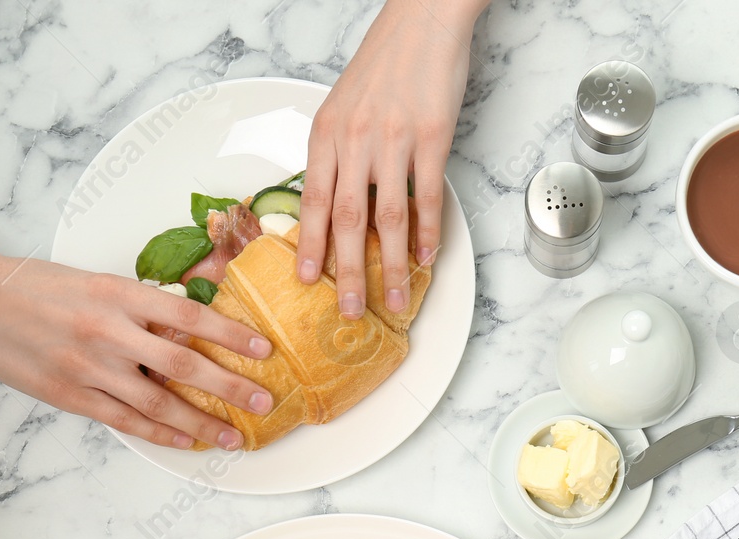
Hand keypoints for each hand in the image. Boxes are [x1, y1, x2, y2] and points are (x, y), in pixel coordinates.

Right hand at [0, 252, 277, 449]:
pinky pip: (123, 420)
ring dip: (200, 423)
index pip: (190, 317)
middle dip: (229, 387)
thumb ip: (141, 305)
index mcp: (120, 294)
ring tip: (232, 437)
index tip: (264, 349)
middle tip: (263, 402)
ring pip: (157, 402)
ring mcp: (88, 366)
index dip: (231, 335)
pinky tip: (184, 441)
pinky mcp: (68, 393)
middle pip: (183, 364)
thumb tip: (190, 325)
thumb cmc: (40, 286)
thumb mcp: (98, 282)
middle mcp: (108, 331)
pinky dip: (158, 433)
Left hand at [295, 0, 483, 317]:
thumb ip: (336, 153)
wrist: (421, 22)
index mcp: (327, 133)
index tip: (307, 281)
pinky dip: (428, 232)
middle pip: (347, 220)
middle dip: (347, 272)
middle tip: (348, 310)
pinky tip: (426, 258)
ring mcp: (394, 140)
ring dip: (391, 266)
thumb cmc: (383, 65)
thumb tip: (332, 201)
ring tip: (396, 299)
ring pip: (388, 217)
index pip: (313, 201)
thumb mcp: (342, 106)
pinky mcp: (431, 138)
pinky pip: (427, 197)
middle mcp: (355, 140)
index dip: (310, 245)